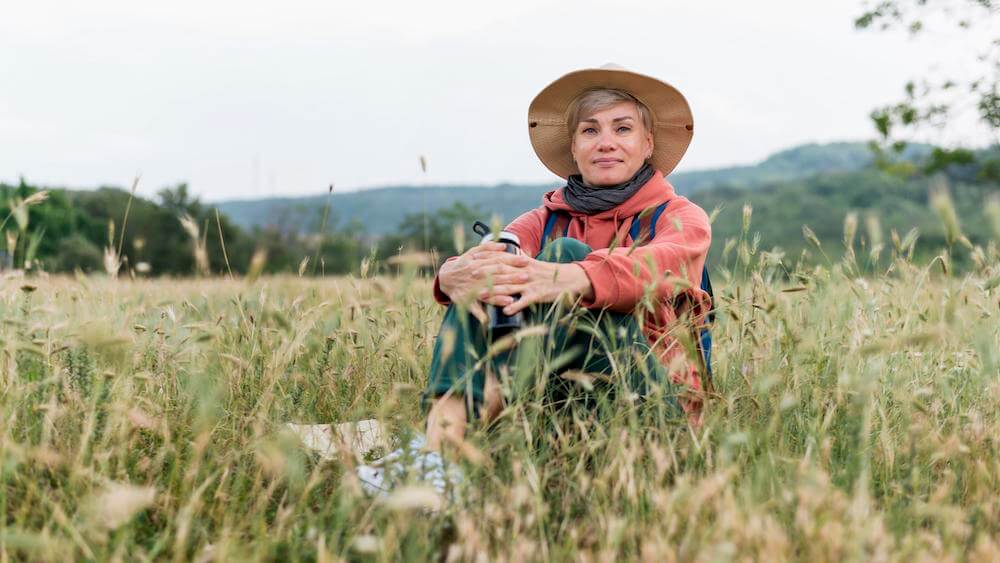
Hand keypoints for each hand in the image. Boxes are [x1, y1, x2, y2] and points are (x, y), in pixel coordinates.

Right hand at [437, 241, 533, 323]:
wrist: (445, 277)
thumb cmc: (463, 264)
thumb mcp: (472, 253)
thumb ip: (488, 248)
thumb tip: (504, 246)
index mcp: (478, 263)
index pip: (498, 261)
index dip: (512, 261)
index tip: (526, 261)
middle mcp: (476, 276)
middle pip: (496, 277)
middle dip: (512, 277)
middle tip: (527, 277)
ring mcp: (471, 289)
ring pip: (487, 292)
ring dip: (499, 296)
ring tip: (512, 300)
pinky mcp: (466, 300)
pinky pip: (475, 307)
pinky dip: (481, 313)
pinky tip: (488, 318)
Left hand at [476, 254, 593, 316]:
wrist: (569, 279)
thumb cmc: (550, 273)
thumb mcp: (534, 263)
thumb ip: (521, 257)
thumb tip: (512, 249)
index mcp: (522, 263)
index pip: (501, 259)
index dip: (486, 260)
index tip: (472, 260)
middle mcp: (525, 272)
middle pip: (502, 272)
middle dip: (486, 274)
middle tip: (471, 276)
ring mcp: (531, 283)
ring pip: (510, 287)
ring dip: (495, 292)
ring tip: (481, 296)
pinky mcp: (538, 295)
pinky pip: (525, 301)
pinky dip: (515, 306)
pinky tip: (505, 311)